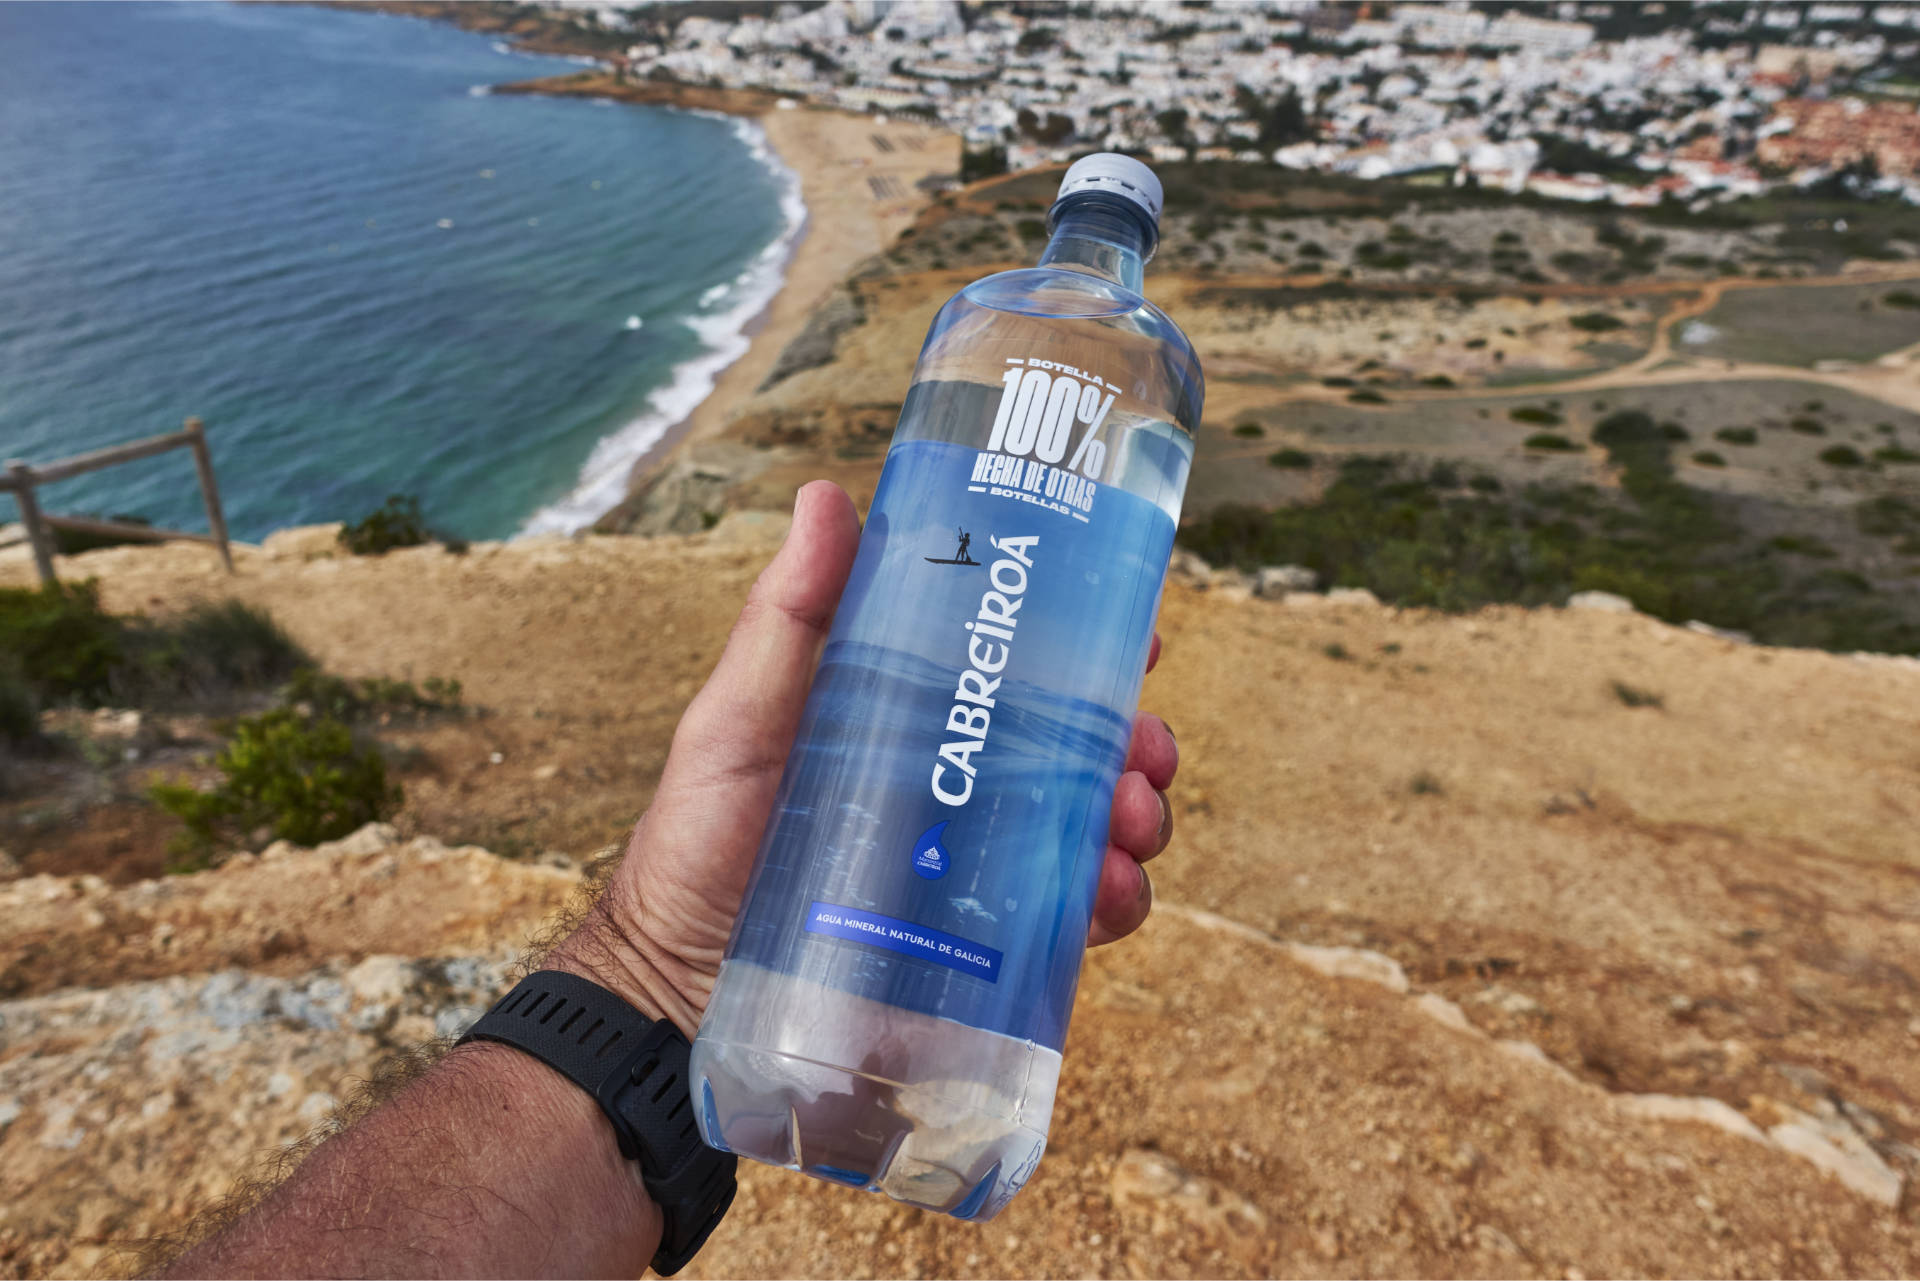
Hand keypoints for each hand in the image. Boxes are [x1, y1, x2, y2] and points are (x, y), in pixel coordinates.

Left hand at [551, 481, 1179, 1034]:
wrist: (674, 996)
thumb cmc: (693, 849)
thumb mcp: (738, 721)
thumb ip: (788, 618)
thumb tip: (826, 496)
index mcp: (914, 725)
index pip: (1023, 676)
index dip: (1093, 650)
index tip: (1136, 631)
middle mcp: (957, 793)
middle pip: (1078, 752)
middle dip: (1133, 742)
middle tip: (1142, 748)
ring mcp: (975, 876)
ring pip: (1091, 832)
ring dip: (1135, 815)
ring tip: (1128, 821)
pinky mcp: (980, 956)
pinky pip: (1072, 924)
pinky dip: (1112, 902)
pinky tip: (1107, 894)